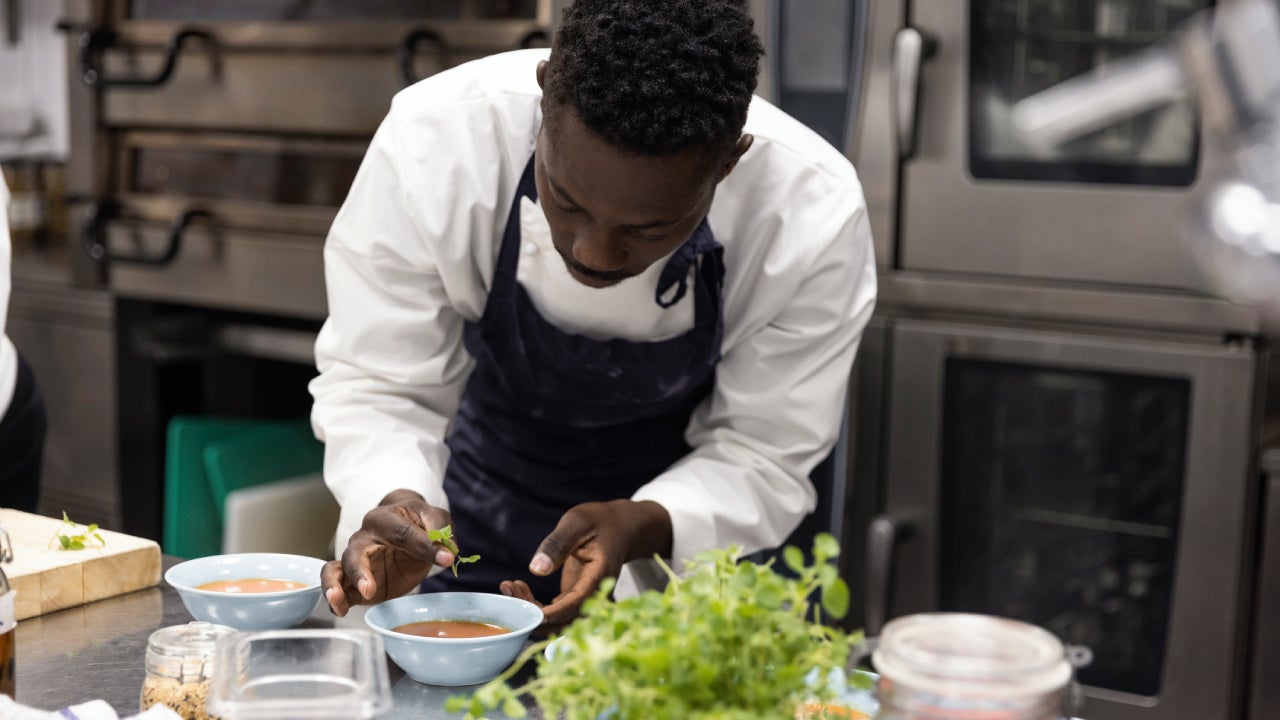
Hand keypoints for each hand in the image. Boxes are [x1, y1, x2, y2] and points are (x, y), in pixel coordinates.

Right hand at [322, 489, 454, 616]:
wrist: (407, 527)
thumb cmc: (419, 522)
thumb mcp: (435, 520)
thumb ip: (440, 534)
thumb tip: (446, 555)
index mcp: (385, 519)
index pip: (401, 532)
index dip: (423, 545)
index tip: (445, 559)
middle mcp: (364, 538)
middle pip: (353, 553)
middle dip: (359, 572)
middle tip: (369, 590)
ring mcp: (357, 560)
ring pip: (334, 569)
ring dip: (333, 585)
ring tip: (337, 599)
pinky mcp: (356, 581)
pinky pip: (339, 588)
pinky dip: (337, 601)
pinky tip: (341, 611)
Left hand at [500, 499, 671, 628]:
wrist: (620, 527)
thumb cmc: (598, 520)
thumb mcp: (576, 523)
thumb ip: (557, 544)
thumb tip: (536, 570)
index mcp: (600, 575)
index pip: (577, 603)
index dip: (552, 612)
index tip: (525, 608)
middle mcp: (595, 593)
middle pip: (565, 619)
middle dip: (534, 612)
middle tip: (509, 588)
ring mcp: (585, 598)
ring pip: (558, 621)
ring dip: (531, 611)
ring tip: (510, 586)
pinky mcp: (575, 598)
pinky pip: (555, 612)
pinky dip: (534, 605)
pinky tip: (519, 587)